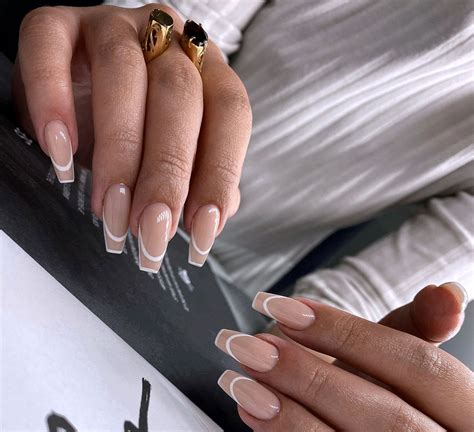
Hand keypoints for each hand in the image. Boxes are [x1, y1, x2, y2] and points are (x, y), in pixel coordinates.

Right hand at [13, 4, 250, 269]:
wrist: (79, 83)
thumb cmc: (135, 124)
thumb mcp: (172, 152)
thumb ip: (198, 178)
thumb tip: (209, 219)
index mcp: (206, 71)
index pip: (228, 115)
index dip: (219, 173)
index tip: (201, 228)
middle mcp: (167, 42)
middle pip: (178, 97)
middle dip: (166, 173)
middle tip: (151, 230)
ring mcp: (112, 27)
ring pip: (123, 76)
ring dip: (118, 152)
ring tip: (109, 209)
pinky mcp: (57, 24)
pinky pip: (50, 52)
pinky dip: (53, 103)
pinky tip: (61, 154)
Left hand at [215, 282, 472, 429]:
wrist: (384, 431)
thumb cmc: (394, 394)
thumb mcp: (408, 362)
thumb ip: (418, 329)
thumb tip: (447, 292)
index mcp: (465, 409)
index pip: (421, 366)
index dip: (350, 334)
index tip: (284, 309)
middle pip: (385, 415)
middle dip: (309, 375)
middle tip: (250, 346)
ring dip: (287, 411)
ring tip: (238, 378)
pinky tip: (252, 412)